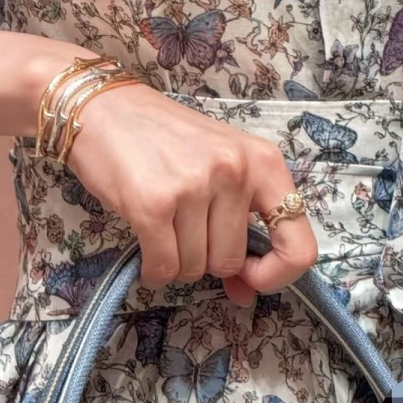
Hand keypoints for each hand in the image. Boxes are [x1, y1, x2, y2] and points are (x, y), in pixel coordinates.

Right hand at [64, 80, 317, 306]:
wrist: (103, 108)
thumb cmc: (163, 137)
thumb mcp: (215, 169)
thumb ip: (238, 226)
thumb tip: (247, 295)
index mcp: (262, 160)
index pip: (299, 244)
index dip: (278, 274)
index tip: (250, 275)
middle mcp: (234, 170)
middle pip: (231, 260)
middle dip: (205, 256)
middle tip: (183, 223)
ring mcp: (194, 185)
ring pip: (195, 267)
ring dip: (175, 258)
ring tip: (161, 219)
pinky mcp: (153, 203)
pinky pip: (164, 267)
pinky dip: (153, 266)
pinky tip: (145, 240)